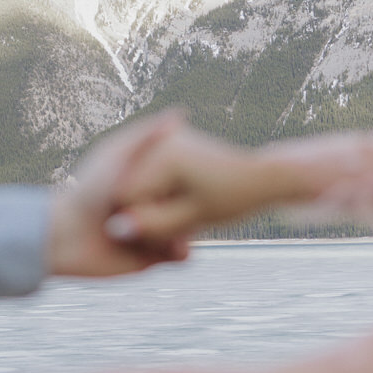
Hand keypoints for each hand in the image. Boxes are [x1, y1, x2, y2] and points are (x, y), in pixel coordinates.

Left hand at [46, 112, 193, 277]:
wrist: (67, 237)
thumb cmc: (89, 191)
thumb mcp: (118, 155)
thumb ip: (146, 136)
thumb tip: (179, 115)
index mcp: (146, 182)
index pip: (182, 179)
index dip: (192, 177)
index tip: (204, 171)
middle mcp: (151, 206)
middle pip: (187, 205)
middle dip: (195, 208)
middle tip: (202, 205)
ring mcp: (153, 232)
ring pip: (186, 231)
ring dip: (189, 232)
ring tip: (186, 232)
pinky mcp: (150, 258)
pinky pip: (176, 256)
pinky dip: (181, 253)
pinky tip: (179, 248)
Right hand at [102, 127, 278, 245]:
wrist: (258, 178)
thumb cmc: (231, 199)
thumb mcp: (194, 219)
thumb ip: (153, 227)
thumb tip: (115, 229)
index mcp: (163, 155)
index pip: (127, 202)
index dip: (146, 226)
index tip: (177, 232)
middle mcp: (156, 140)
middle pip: (128, 192)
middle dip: (147, 215)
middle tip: (180, 231)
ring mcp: (158, 139)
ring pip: (134, 187)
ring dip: (150, 207)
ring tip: (182, 214)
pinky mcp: (162, 145)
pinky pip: (143, 181)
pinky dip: (156, 197)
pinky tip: (176, 204)